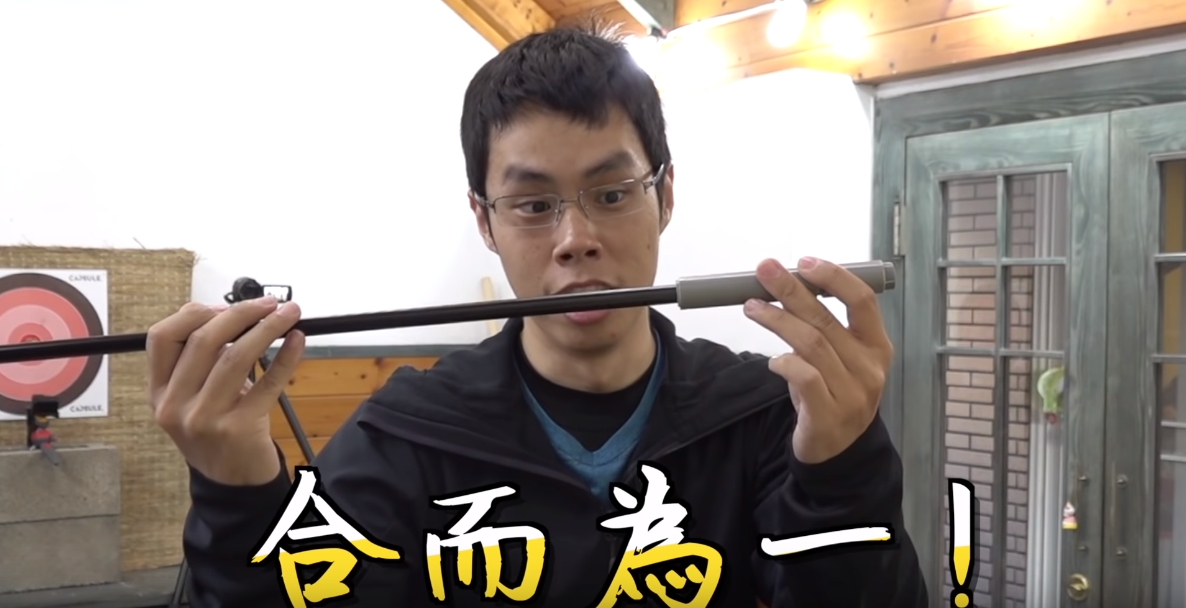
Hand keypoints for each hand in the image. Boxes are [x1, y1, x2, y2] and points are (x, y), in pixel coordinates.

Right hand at [147, 296, 305, 485]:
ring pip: (235, 357)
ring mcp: (205, 419)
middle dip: (240, 314)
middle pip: (204, 341)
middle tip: (269, 303)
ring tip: (289, 313)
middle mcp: (175, 406)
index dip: (195, 314)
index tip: (225, 306)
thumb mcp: (194, 398)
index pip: (162, 338)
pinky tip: (298, 340)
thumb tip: (234, 314)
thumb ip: (201, 361)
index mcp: (159, 392)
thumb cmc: (217, 430)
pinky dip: (286, 357)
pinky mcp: (239, 428)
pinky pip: (267, 383)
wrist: (232, 482)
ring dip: (268, 328)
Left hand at [743, 257, 892, 463]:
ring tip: (752, 307)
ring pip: (810, 344)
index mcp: (877, 347)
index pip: (863, 301)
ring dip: (777, 320)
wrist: (839, 451)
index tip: (805, 262)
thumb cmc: (835, 393)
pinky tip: (773, 360)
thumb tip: (786, 286)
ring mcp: (852, 393)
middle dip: (791, 290)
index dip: (834, 277)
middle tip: (764, 270)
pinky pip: (803, 376)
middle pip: (826, 318)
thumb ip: (825, 327)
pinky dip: (783, 362)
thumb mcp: (841, 359)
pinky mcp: (829, 414)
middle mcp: (869, 368)